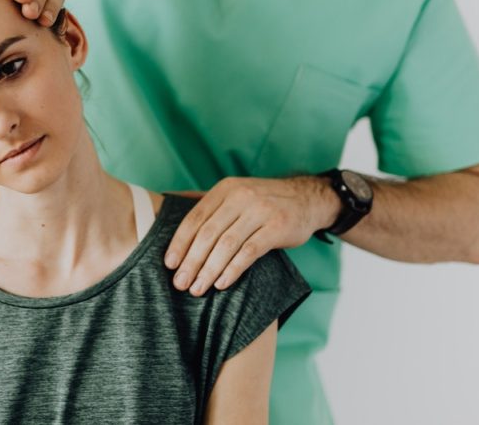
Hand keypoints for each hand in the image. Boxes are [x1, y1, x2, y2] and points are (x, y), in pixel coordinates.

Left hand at [164, 176, 337, 295]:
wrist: (308, 198)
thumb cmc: (265, 201)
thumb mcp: (236, 192)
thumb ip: (209, 201)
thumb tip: (170, 202)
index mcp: (225, 189)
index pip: (195, 218)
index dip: (180, 242)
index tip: (170, 264)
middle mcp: (240, 197)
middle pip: (208, 233)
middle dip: (191, 261)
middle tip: (180, 283)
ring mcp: (260, 211)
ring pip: (226, 245)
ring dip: (209, 270)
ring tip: (197, 289)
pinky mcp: (277, 227)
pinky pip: (249, 252)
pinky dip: (232, 269)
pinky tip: (221, 283)